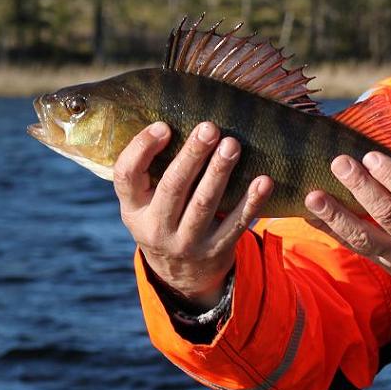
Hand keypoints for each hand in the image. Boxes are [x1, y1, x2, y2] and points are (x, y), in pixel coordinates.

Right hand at [112, 121, 272, 308]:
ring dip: (220, 173)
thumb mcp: (145, 201)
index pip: (126, 177)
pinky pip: (236, 224)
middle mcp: (155, 228)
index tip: (164, 125)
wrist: (180, 275)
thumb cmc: (164, 217)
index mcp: (133, 208)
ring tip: (232, 144)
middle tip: (209, 127)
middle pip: (172, 188)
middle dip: (192, 156)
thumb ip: (152, 169)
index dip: (142, 149)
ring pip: (204, 204)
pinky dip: (251, 202)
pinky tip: (263, 180)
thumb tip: (175, 115)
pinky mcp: (216, 250)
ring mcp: (186, 242)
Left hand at [305, 152, 390, 284]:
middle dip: (361, 187)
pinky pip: (351, 246)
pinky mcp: (380, 263)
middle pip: (388, 214)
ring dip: (336, 214)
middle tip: (339, 162)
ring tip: (313, 196)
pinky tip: (310, 215)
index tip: (371, 155)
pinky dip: (330, 229)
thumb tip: (379, 142)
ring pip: (364, 237)